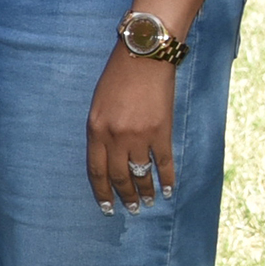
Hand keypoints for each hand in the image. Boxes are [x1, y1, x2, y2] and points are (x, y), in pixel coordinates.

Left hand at [85, 48, 178, 213]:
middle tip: (132, 208)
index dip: (102, 192)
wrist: (144, 57)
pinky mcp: (162, 131)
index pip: (96, 170)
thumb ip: (101, 131)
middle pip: (119, 176)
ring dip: (145, 191)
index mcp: (96, 130)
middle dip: (125, 196)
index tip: (107, 207)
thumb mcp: (98, 104)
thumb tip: (108, 156)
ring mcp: (140, 136)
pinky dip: (168, 179)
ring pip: (142, 173)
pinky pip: (165, 162)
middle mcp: (116, 137)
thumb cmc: (117, 77)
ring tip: (148, 203)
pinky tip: (169, 190)